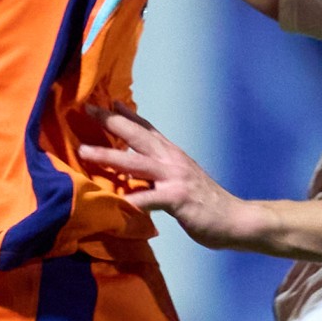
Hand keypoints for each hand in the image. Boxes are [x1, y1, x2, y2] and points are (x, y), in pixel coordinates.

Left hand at [81, 108, 264, 250]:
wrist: (237, 219)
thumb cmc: (206, 203)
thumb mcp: (182, 178)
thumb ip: (161, 170)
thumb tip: (140, 168)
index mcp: (173, 155)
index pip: (147, 129)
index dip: (128, 115)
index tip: (108, 101)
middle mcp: (173, 161)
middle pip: (137, 136)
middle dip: (111, 122)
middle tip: (88, 109)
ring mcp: (176, 178)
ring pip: (136, 163)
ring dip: (109, 155)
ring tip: (85, 151)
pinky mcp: (179, 199)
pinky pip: (151, 199)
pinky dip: (133, 199)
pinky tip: (116, 201)